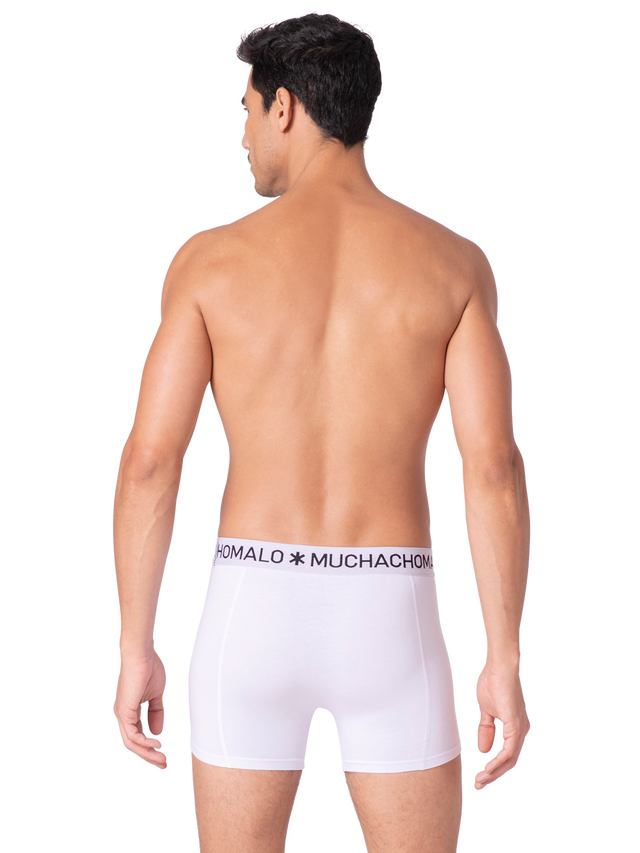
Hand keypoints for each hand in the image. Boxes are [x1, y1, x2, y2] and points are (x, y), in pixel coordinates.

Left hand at [111, 648, 169, 771]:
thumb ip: (156, 714)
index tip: (164, 755)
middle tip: (164, 765)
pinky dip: (146, 742)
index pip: (137, 736)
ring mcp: (121, 714)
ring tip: (163, 758)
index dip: (150, 748)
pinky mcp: (124, 712)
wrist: (142, 655)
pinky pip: (133, 735)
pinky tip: (158, 744)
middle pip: (133, 744)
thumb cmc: (149, 668)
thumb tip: (158, 732)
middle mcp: (122, 715)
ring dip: (148, 753)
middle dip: (149, 756)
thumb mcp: (157, 696)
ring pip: (132, 743)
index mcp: (129, 711)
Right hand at [472, 662, 531, 792]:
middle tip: (478, 785)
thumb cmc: (493, 682)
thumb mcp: (485, 711)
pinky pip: (507, 752)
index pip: (507, 755)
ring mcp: (520, 729)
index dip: (493, 768)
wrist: (499, 667)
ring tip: (480, 780)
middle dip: (493, 775)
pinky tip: (485, 767)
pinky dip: (496, 762)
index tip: (480, 776)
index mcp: (515, 727)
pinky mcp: (516, 726)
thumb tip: (483, 750)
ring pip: (510, 760)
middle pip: (510, 762)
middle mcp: (521, 731)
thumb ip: (485, 730)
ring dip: (493, 772)